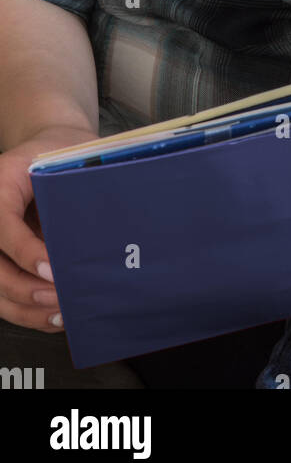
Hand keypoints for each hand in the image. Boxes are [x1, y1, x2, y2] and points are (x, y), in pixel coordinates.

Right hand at [0, 123, 94, 331]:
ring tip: (62, 314)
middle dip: (28, 290)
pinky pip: (7, 296)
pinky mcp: (4, 261)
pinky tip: (56, 316)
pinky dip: (30, 311)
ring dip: (28, 309)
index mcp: (0, 186)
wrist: (46, 145)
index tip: (54, 270)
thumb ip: (74, 187)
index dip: (26, 252)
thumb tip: (107, 224)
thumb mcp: (65, 158)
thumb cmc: (58, 152)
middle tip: (62, 297)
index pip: (3, 226)